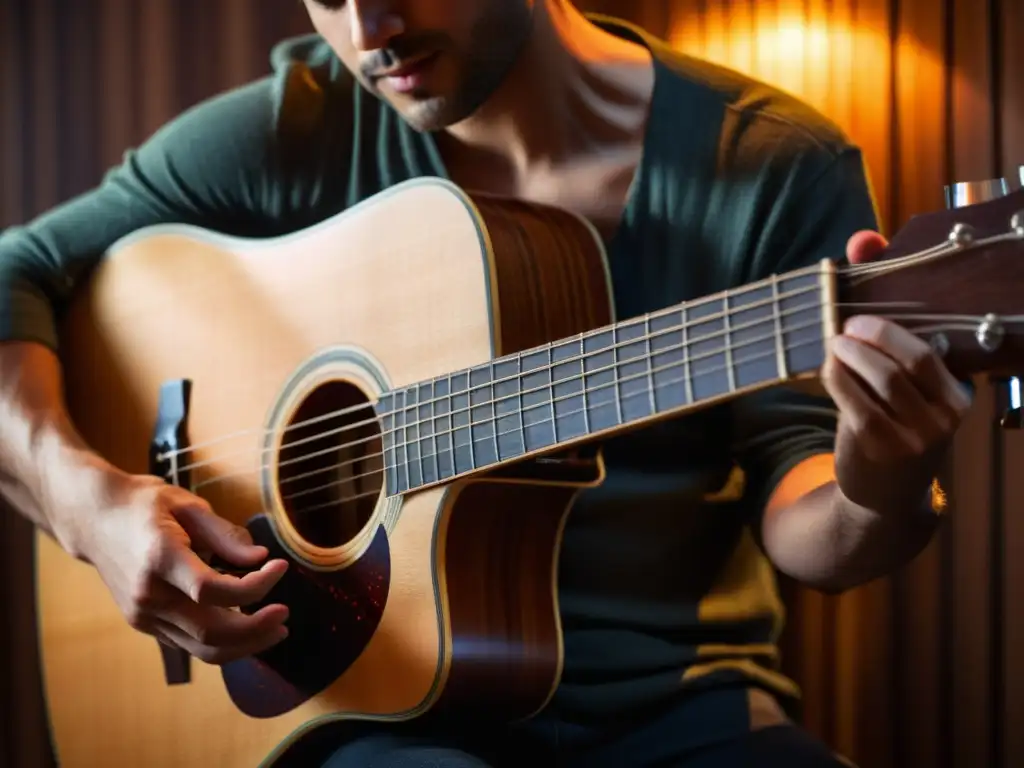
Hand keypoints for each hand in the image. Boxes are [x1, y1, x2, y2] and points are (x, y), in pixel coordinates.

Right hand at [67, 467, 288, 663]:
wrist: (93, 518)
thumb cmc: (144, 504)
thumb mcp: (188, 505)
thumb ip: (225, 535)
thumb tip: (260, 558)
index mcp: (160, 558)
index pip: (213, 590)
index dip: (255, 586)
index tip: (280, 567)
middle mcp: (148, 594)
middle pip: (211, 632)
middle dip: (257, 629)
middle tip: (285, 615)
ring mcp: (143, 614)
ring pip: (202, 648)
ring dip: (245, 645)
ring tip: (275, 630)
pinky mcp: (144, 623)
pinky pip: (190, 644)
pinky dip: (223, 641)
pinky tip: (246, 626)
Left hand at [821, 231, 972, 509]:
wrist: (885, 495)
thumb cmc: (895, 423)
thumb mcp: (904, 385)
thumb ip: (888, 317)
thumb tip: (863, 239)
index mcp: (960, 394)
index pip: (930, 348)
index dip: (895, 318)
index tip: (871, 289)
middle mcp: (946, 416)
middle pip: (907, 360)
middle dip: (874, 334)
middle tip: (848, 323)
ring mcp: (915, 436)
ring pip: (879, 379)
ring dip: (849, 354)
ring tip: (835, 343)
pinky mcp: (880, 447)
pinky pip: (853, 401)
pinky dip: (836, 377)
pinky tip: (827, 366)